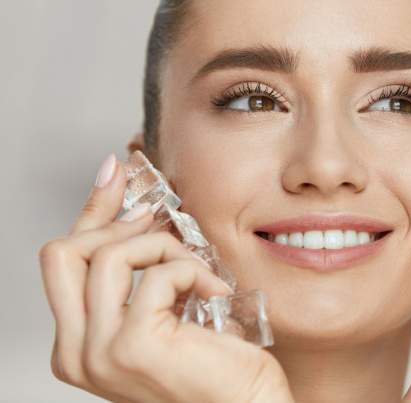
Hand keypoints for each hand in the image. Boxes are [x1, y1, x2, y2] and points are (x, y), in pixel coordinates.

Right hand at [39, 154, 293, 402]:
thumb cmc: (216, 366)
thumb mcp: (166, 308)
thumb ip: (142, 272)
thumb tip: (138, 209)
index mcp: (79, 344)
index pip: (64, 260)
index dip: (92, 210)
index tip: (116, 173)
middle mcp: (77, 353)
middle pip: (64, 252)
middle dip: (116, 223)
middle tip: (162, 221)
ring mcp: (99, 352)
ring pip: (111, 254)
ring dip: (166, 248)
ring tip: (199, 273)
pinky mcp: (133, 345)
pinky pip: (158, 273)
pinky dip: (193, 270)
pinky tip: (215, 292)